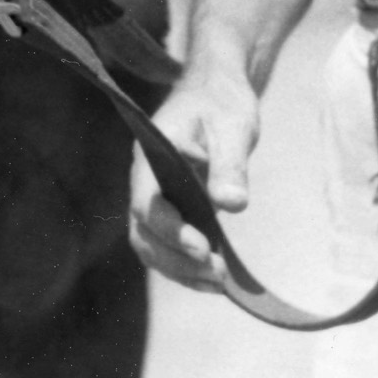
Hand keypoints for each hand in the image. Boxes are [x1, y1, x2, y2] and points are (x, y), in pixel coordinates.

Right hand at [127, 65, 258, 294]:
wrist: (215, 92)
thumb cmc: (222, 103)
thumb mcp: (233, 126)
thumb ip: (230, 163)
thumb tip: (231, 205)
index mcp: (152, 156)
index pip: (149, 203)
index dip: (172, 231)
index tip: (204, 248)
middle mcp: (145, 180)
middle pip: (143, 233)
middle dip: (177, 260)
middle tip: (218, 275)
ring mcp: (154, 196)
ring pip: (150, 245)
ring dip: (180, 270)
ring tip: (220, 284)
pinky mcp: (170, 209)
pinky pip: (166, 245)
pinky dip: (186, 266)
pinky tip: (217, 278)